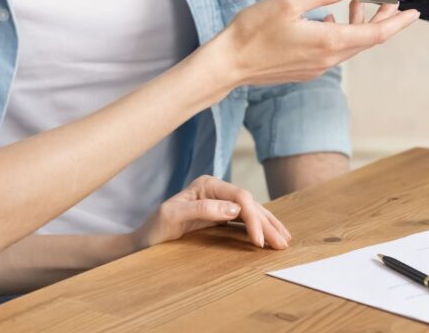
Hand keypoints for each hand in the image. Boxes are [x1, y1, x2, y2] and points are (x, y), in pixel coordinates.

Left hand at [132, 175, 290, 249]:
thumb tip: (235, 209)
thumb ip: (202, 209)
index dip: (253, 218)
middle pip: (250, 203)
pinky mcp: (221, 215)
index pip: (240, 197)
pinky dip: (260, 227)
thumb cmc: (154, 229)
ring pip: (252, 211)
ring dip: (269, 225)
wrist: (143, 241)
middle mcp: (217, 190)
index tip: (259, 241)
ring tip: (284, 240)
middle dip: (267, 223)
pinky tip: (271, 235)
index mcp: (207, 185)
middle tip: (282, 244)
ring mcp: (220, 202)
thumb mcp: (172, 217)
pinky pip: (246, 219)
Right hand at [217, 0, 419, 86]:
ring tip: (358, 3)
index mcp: (328, 42)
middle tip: (393, 1)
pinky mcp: (305, 69)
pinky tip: (329, 18)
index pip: (376, 34)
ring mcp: (317, 67)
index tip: (415, 12)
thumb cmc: (253, 31)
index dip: (398, 22)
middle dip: (384, 20)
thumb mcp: (289, 3)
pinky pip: (333, 50)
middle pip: (367, 40)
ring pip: (350, 45)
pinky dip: (340, 32)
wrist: (228, 64)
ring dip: (359, 25)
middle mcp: (328, 59)